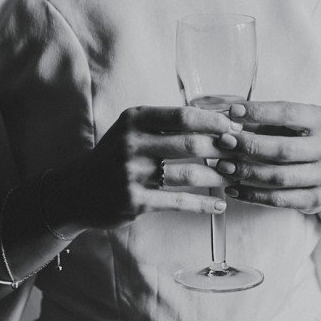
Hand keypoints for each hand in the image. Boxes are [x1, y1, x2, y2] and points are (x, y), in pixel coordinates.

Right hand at [58, 105, 242, 229]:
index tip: (235, 126)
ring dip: (218, 177)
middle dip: (222, 149)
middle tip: (242, 152)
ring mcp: (132, 174)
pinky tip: (219, 205)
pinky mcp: (135, 201)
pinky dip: (203, 205)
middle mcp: (132, 143)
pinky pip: (178, 202)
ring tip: (235, 177)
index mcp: (134, 119)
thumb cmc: (115, 153)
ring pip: (188, 175)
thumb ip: (165, 122)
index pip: (183, 115)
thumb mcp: (133, 128)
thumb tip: (216, 118)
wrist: (78, 190)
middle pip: (190, 144)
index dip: (214, 120)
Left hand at [214, 101, 320, 213]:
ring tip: (223, 166)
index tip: (233, 112)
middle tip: (224, 142)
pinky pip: (279, 199)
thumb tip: (227, 117)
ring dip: (247, 172)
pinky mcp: (315, 199)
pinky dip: (252, 195)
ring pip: (280, 177)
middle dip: (250, 146)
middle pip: (284, 149)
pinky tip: (233, 189)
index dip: (259, 112)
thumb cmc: (299, 139)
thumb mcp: (287, 122)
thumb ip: (261, 119)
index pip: (288, 113)